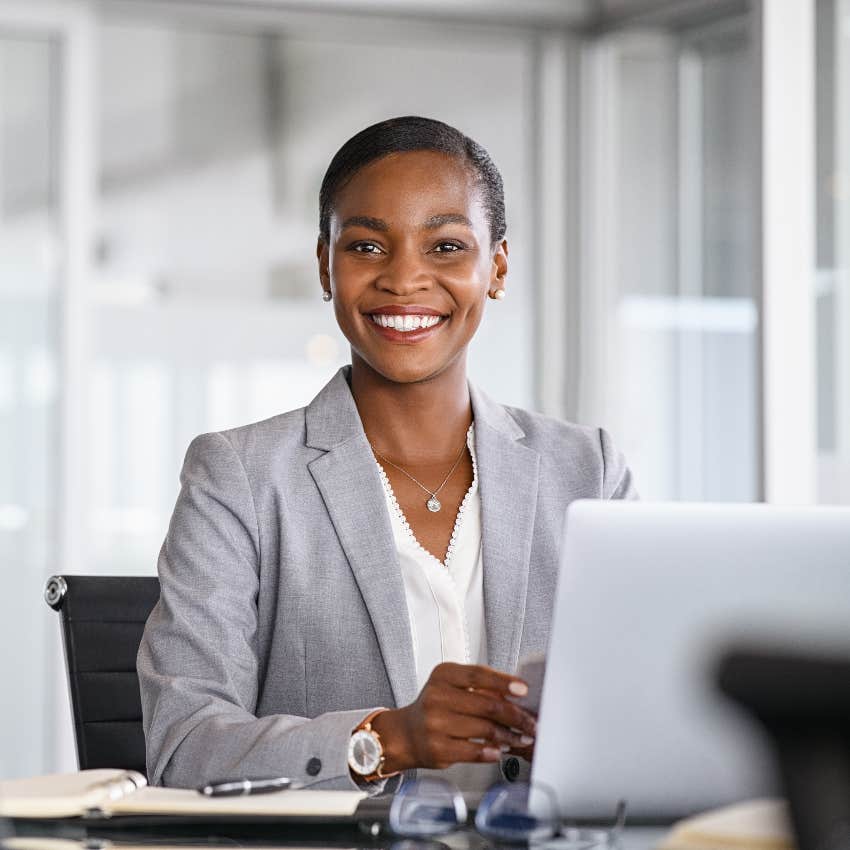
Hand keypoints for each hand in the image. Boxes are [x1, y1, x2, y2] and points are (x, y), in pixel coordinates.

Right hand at [371, 662, 536, 771]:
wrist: (407, 733)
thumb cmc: (436, 707)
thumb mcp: (451, 686)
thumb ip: (479, 687)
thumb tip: (516, 697)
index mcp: (443, 675)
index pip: (479, 674)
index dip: (504, 682)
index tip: (524, 689)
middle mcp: (437, 697)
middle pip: (487, 704)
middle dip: (516, 715)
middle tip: (531, 722)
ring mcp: (435, 724)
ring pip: (485, 729)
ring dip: (509, 736)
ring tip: (520, 738)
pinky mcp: (437, 749)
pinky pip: (474, 751)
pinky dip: (492, 752)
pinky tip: (500, 750)